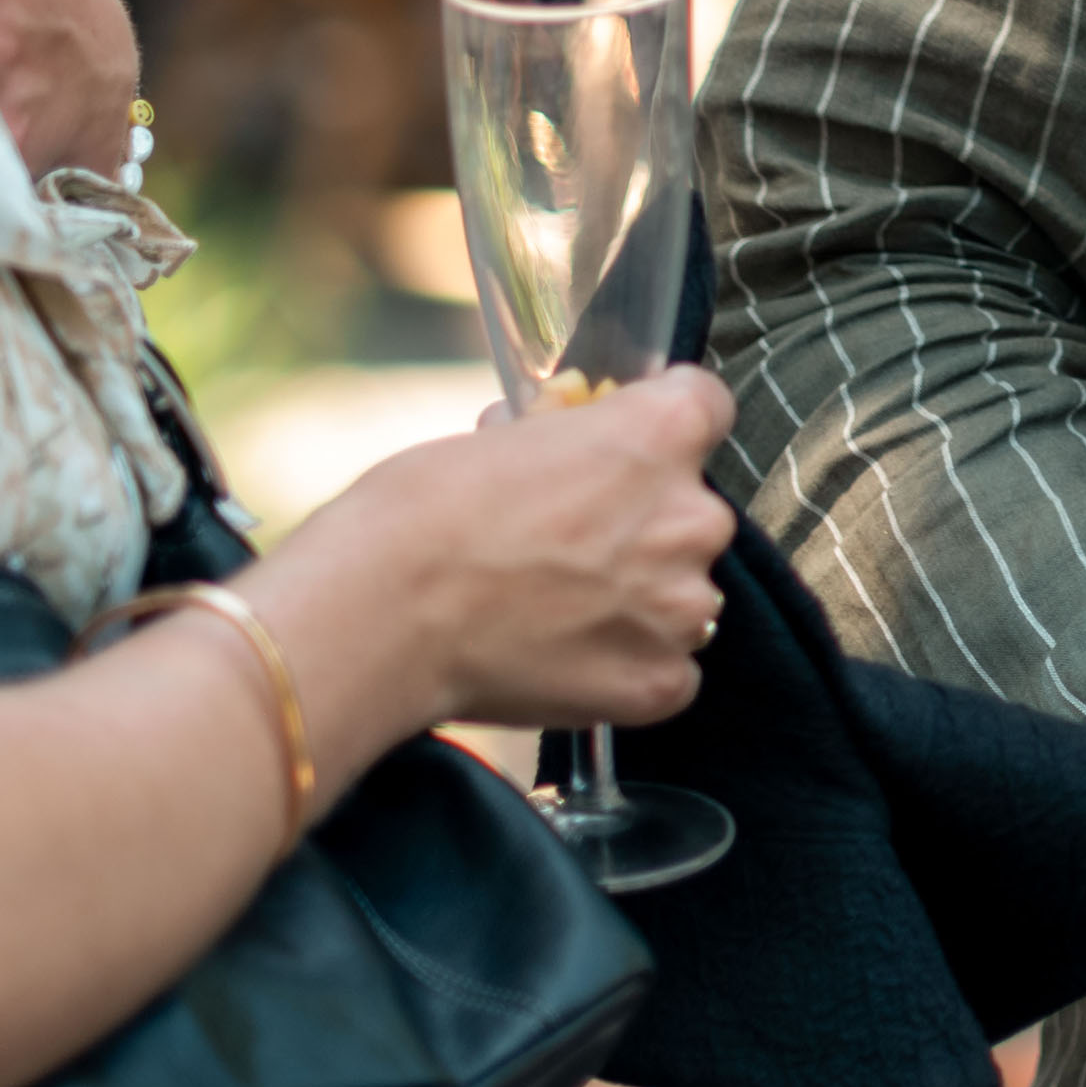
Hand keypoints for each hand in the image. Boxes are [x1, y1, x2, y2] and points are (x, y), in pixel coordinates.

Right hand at [298, 362, 738, 731]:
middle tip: (568, 550)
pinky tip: (564, 662)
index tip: (631, 447)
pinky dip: (626, 668)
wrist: (380, 614)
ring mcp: (681, 605)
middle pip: (692, 513)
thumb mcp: (498, 439)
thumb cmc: (421, 515)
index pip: (705, 406)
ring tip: (553, 614)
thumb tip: (553, 433)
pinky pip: (668, 671)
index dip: (663, 425)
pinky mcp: (660, 680)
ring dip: (638, 601)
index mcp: (660, 433)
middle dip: (643, 527)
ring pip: (681, 597)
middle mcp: (692, 516)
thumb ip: (559, 440)